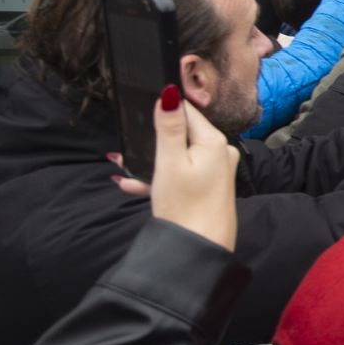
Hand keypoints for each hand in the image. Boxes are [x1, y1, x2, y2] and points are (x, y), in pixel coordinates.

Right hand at [117, 93, 239, 249]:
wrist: (199, 251)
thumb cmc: (185, 208)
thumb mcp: (169, 162)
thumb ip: (169, 127)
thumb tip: (169, 93)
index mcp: (214, 141)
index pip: (187, 111)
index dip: (163, 109)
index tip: (140, 110)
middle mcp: (220, 153)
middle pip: (182, 134)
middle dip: (152, 141)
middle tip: (123, 150)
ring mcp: (217, 172)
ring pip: (178, 157)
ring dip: (151, 162)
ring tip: (123, 169)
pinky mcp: (210, 188)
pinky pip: (182, 175)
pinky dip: (161, 178)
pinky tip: (134, 185)